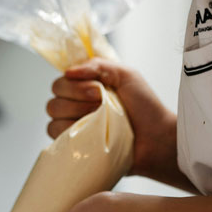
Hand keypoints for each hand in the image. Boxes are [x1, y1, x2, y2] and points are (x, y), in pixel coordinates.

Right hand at [46, 58, 194, 190]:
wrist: (158, 138)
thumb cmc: (146, 107)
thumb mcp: (125, 74)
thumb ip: (97, 65)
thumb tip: (68, 71)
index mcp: (86, 88)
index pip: (60, 82)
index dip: (74, 85)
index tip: (98, 88)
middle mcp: (77, 107)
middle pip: (54, 99)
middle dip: (77, 98)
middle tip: (101, 103)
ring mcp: (75, 128)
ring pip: (54, 116)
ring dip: (77, 114)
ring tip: (101, 120)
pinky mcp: (76, 147)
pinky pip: (57, 137)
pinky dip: (71, 132)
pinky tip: (91, 133)